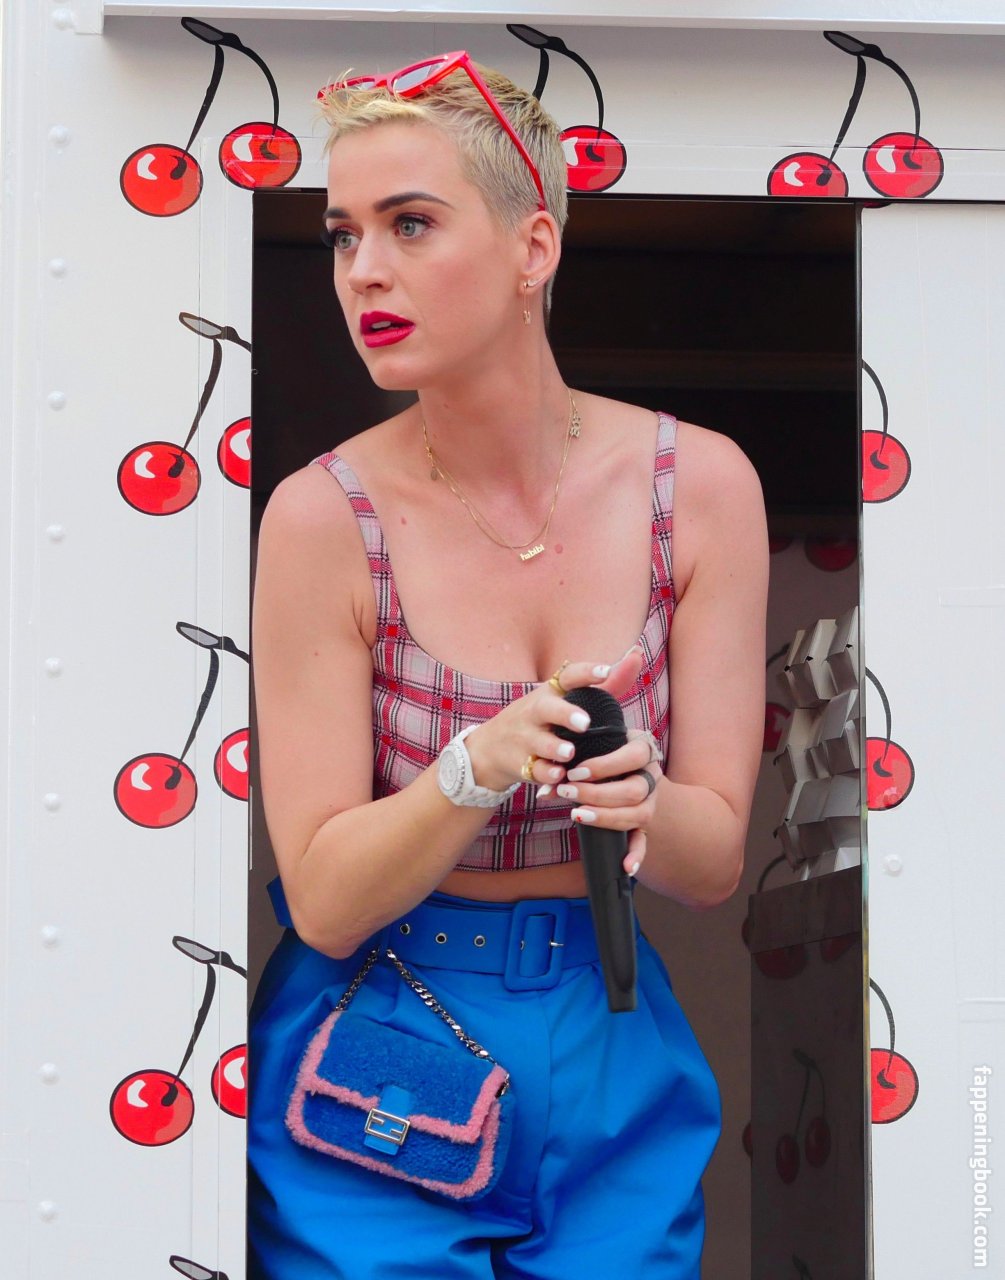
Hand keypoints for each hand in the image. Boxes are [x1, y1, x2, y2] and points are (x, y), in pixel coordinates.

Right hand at [463, 645, 646, 795]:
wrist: (491, 748)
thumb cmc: (543, 719)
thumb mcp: (568, 699)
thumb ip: (609, 685)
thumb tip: (637, 654)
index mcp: (551, 692)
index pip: (568, 676)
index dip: (586, 673)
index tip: (605, 671)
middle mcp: (536, 712)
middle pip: (547, 709)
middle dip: (565, 714)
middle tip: (584, 722)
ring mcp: (525, 738)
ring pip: (539, 742)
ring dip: (554, 748)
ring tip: (570, 752)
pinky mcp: (520, 763)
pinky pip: (534, 770)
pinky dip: (546, 775)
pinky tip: (558, 777)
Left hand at [552, 726, 661, 877]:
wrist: (622, 766)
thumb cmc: (600, 754)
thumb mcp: (588, 752)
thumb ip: (567, 766)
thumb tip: (545, 793)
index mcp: (642, 750)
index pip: (634, 756)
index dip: (605, 765)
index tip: (575, 773)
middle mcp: (651, 775)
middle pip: (635, 789)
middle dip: (599, 794)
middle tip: (568, 792)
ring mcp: (651, 801)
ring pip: (639, 814)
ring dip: (608, 817)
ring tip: (578, 815)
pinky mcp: (644, 823)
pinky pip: (644, 840)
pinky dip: (636, 854)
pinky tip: (626, 867)